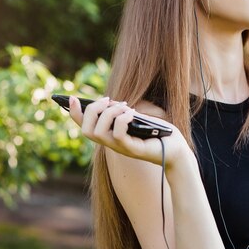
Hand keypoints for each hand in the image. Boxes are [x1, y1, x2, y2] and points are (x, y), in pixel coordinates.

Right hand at [67, 96, 190, 166]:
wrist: (176, 148)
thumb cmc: (157, 133)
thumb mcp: (137, 118)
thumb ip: (122, 112)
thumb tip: (109, 102)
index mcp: (110, 135)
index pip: (85, 126)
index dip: (74, 114)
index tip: (71, 98)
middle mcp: (111, 144)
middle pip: (86, 130)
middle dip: (92, 110)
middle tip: (110, 100)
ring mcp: (120, 148)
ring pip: (97, 133)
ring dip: (108, 114)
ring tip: (125, 107)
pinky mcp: (132, 150)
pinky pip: (117, 135)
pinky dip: (121, 120)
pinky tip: (132, 113)